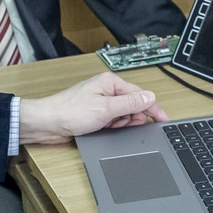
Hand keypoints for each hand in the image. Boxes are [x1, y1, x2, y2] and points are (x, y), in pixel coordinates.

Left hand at [18, 71, 169, 144]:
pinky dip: (112, 127)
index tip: (164, 119)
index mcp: (111, 82)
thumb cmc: (69, 112)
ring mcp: (102, 102)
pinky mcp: (96, 113)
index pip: (141, 95)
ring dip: (121, 124)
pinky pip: (114, 121)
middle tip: (122, 125)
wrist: (48, 123)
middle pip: (134, 106)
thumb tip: (150, 97)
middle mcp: (107, 90)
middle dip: (131, 118)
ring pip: (124, 115)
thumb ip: (130, 103)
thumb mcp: (106, 109)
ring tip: (108, 126)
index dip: (153, 108)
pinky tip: (104, 129)